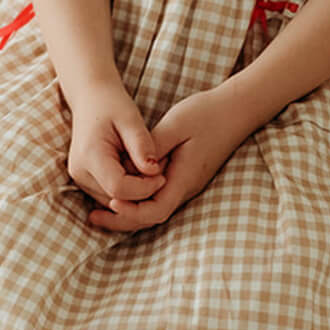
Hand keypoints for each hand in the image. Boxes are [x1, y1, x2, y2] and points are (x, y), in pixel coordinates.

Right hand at [66, 80, 167, 212]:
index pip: (118, 188)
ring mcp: (79, 178)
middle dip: (141, 192)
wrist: (90, 97)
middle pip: (115, 198)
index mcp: (89, 155)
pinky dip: (126, 190)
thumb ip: (142, 145)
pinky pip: (109, 195)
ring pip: (113, 201)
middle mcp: (80, 172)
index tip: (163, 175)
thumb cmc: (112, 103)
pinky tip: (138, 172)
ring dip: (134, 193)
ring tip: (149, 169)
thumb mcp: (131, 119)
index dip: (144, 188)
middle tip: (160, 172)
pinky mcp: (84, 180)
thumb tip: (154, 172)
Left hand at [85, 83, 252, 233]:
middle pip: (151, 216)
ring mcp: (186, 183)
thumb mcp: (176, 124)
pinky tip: (121, 190)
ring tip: (99, 208)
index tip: (110, 202)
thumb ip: (152, 146)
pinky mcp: (184, 176)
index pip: (155, 210)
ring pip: (153, 208)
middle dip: (122, 219)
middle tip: (93, 217)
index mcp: (184, 178)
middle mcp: (185, 187)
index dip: (131, 212)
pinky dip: (138, 198)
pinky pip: (158, 196)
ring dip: (128, 210)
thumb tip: (129, 165)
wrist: (236, 109)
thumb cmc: (207, 114)